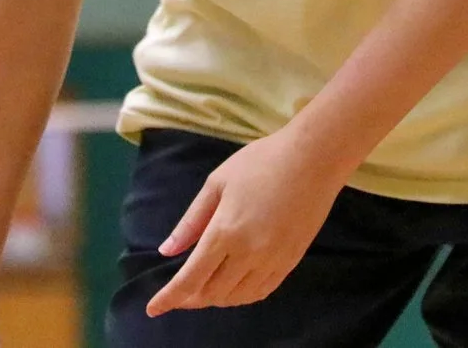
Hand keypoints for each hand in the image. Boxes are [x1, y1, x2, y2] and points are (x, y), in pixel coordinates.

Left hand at [147, 129, 349, 315]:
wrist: (313, 159)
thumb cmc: (260, 161)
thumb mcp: (217, 183)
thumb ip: (192, 221)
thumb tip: (167, 251)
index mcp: (225, 231)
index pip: (191, 278)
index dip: (170, 297)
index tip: (153, 308)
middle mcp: (248, 253)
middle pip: (212, 292)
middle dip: (190, 298)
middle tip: (178, 292)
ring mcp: (272, 260)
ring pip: (236, 297)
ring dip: (215, 298)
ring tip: (203, 288)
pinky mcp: (290, 262)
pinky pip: (261, 291)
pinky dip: (241, 296)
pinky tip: (233, 287)